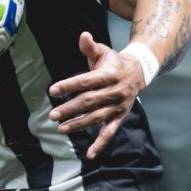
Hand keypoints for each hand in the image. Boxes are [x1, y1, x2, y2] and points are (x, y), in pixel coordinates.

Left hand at [47, 32, 144, 159]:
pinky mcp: (119, 117)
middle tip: (52, 114)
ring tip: (61, 128)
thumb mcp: (103, 51)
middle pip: (89, 102)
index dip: (69, 85)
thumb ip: (90, 46)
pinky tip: (89, 155)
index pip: (85, 81)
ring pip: (96, 118)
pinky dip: (100, 144)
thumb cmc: (113, 62)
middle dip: (70, 109)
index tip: (52, 90)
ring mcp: (117, 107)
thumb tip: (83, 35)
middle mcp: (114, 92)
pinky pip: (109, 133)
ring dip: (78, 124)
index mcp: (108, 75)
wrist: (138, 73)